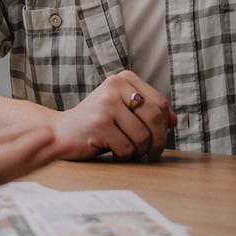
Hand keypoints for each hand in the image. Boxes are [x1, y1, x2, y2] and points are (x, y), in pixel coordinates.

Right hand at [51, 73, 176, 161]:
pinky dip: (123, 156)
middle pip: (155, 118)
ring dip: (139, 151)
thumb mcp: (123, 110)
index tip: (159, 139)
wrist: (61, 131)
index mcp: (123, 79)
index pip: (160, 104)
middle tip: (151, 154)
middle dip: (157, 142)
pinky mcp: (98, 125)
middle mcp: (114, 86)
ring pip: (142, 137)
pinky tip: (111, 150)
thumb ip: (147, 111)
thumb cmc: (98, 123)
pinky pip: (127, 148)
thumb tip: (173, 120)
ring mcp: (106, 104)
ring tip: (127, 150)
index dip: (164, 126)